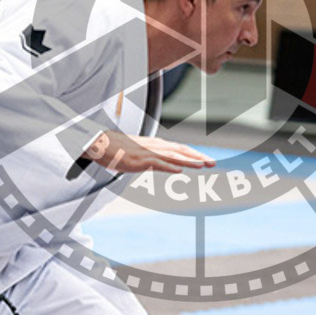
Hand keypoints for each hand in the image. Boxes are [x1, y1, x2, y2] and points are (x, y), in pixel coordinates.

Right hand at [86, 131, 214, 173]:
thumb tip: (167, 165)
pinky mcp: (139, 160)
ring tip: (202, 165)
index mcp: (157, 145)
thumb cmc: (120, 148)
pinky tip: (178, 171)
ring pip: (172, 157)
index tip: (208, 160)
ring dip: (188, 161)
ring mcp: (148, 153)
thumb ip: (155, 158)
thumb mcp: (142, 153)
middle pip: (181, 151)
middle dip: (198, 157)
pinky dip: (169, 167)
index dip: (195, 154)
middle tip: (213, 163)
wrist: (102, 143)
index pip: (181, 149)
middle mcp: (156, 146)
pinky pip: (156, 164)